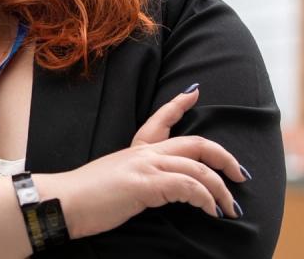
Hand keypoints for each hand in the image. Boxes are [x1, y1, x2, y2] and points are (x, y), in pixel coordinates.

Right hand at [59, 85, 248, 238]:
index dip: (179, 104)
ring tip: (230, 209)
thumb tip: (153, 189)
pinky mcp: (144, 185)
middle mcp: (143, 153)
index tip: (195, 92)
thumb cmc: (85, 197)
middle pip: (195, 144)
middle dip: (224, 157)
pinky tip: (211, 211)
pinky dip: (206, 198)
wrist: (62, 202)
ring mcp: (144, 166)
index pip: (160, 120)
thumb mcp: (115, 181)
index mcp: (134, 151)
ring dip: (222, 190)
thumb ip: (136, 179)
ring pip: (198, 167)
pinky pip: (188, 186)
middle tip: (240, 174)